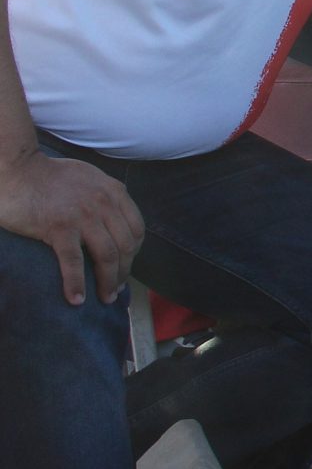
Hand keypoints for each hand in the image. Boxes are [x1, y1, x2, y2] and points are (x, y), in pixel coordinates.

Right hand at [0, 147, 143, 304]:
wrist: (18, 169)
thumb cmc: (48, 175)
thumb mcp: (89, 178)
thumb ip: (105, 194)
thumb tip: (114, 214)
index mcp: (114, 192)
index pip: (136, 228)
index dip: (134, 252)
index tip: (126, 266)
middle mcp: (104, 203)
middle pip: (125, 246)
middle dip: (124, 271)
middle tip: (117, 289)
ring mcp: (83, 216)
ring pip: (106, 256)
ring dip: (108, 282)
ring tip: (105, 298)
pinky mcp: (59, 228)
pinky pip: (73, 261)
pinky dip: (76, 283)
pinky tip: (76, 299)